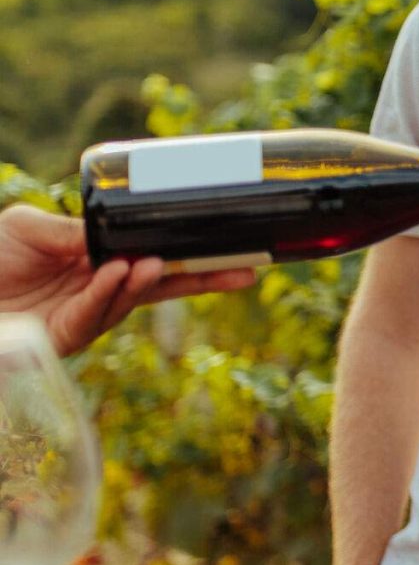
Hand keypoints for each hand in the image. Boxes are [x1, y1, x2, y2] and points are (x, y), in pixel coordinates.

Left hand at [0, 205, 255, 357]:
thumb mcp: (27, 228)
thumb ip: (71, 229)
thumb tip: (116, 238)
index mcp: (96, 263)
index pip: (153, 258)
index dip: (190, 255)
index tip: (230, 246)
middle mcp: (98, 290)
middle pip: (161, 285)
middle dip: (203, 279)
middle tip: (245, 270)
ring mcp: (84, 315)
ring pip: (130, 300)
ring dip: (146, 281)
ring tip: (157, 262)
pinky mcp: (64, 336)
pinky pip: (94, 311)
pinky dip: (107, 291)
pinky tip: (117, 271)